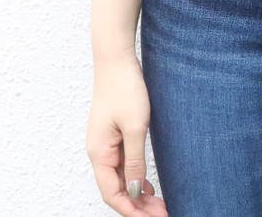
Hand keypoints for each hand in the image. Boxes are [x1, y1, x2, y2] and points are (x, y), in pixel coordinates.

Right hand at [85, 52, 167, 215]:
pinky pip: (122, 164)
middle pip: (116, 190)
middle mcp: (98, 152)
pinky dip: (135, 178)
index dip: (131, 211)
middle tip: (162, 213)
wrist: (116, 60)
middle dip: (137, 206)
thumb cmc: (124, 88)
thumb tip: (137, 192)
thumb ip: (135, 161)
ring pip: (120, 179)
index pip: (112, 194)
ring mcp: (105, 144)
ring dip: (138, 194)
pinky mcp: (113, 135)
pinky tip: (149, 184)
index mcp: (99, 153)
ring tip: (159, 204)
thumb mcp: (135, 126)